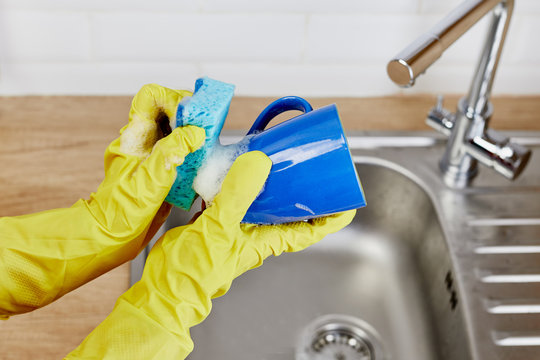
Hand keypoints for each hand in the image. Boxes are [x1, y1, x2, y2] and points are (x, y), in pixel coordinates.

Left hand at [0, 84, 203, 316]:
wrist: (113, 238)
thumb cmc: (122, 211)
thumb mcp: (150, 179)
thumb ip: (172, 152)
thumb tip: (196, 132)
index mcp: (135, 137)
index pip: (151, 97)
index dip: (173, 99)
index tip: (189, 117)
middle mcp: (144, 142)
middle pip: (169, 111)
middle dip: (191, 116)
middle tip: (207, 129)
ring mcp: (153, 156)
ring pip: (178, 131)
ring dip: (196, 136)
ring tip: (208, 147)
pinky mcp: (163, 171)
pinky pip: (182, 153)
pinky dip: (196, 155)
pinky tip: (203, 167)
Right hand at [66, 151, 355, 358]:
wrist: (164, 286)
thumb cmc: (193, 273)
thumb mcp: (219, 231)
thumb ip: (237, 196)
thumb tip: (258, 164)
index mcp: (266, 240)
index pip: (310, 230)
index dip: (331, 216)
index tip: (347, 199)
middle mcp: (256, 233)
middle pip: (290, 211)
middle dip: (302, 190)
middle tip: (309, 164)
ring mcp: (237, 227)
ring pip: (263, 201)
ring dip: (270, 182)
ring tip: (275, 157)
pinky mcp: (217, 221)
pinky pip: (235, 197)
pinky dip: (237, 182)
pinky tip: (232, 166)